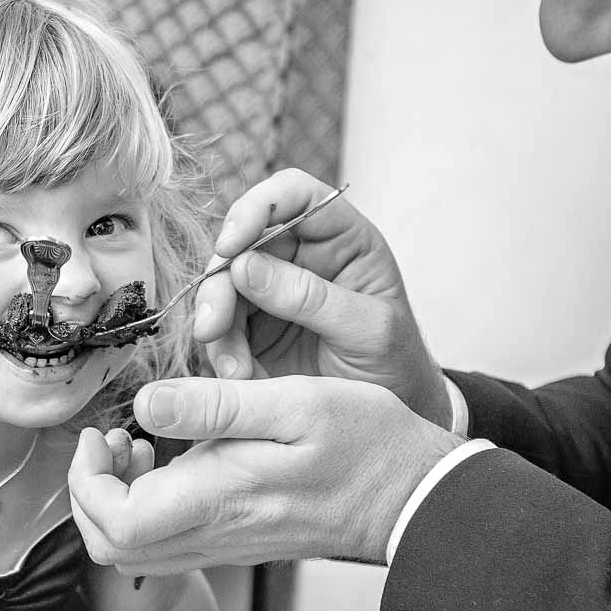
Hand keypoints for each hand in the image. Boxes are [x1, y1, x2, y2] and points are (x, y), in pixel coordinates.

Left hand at [69, 375, 459, 574]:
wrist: (416, 497)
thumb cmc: (367, 443)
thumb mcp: (295, 401)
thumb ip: (215, 405)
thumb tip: (146, 403)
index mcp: (220, 499)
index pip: (116, 523)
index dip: (88, 483)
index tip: (100, 434)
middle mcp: (216, 534)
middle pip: (113, 548)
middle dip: (92, 494)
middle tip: (111, 439)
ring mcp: (227, 545)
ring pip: (138, 552)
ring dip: (119, 502)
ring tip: (139, 444)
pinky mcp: (241, 541)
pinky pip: (169, 544)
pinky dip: (150, 509)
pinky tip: (175, 461)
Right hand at [197, 169, 450, 426]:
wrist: (389, 416)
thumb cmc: (396, 364)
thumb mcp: (369, 330)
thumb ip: (312, 297)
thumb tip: (244, 266)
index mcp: (342, 238)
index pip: (292, 194)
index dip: (257, 207)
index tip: (232, 245)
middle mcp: (302, 256)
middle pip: (243, 242)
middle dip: (220, 281)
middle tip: (213, 324)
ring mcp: (273, 292)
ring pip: (221, 286)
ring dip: (215, 323)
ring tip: (233, 368)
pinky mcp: (253, 328)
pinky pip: (220, 328)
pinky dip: (220, 352)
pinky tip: (240, 379)